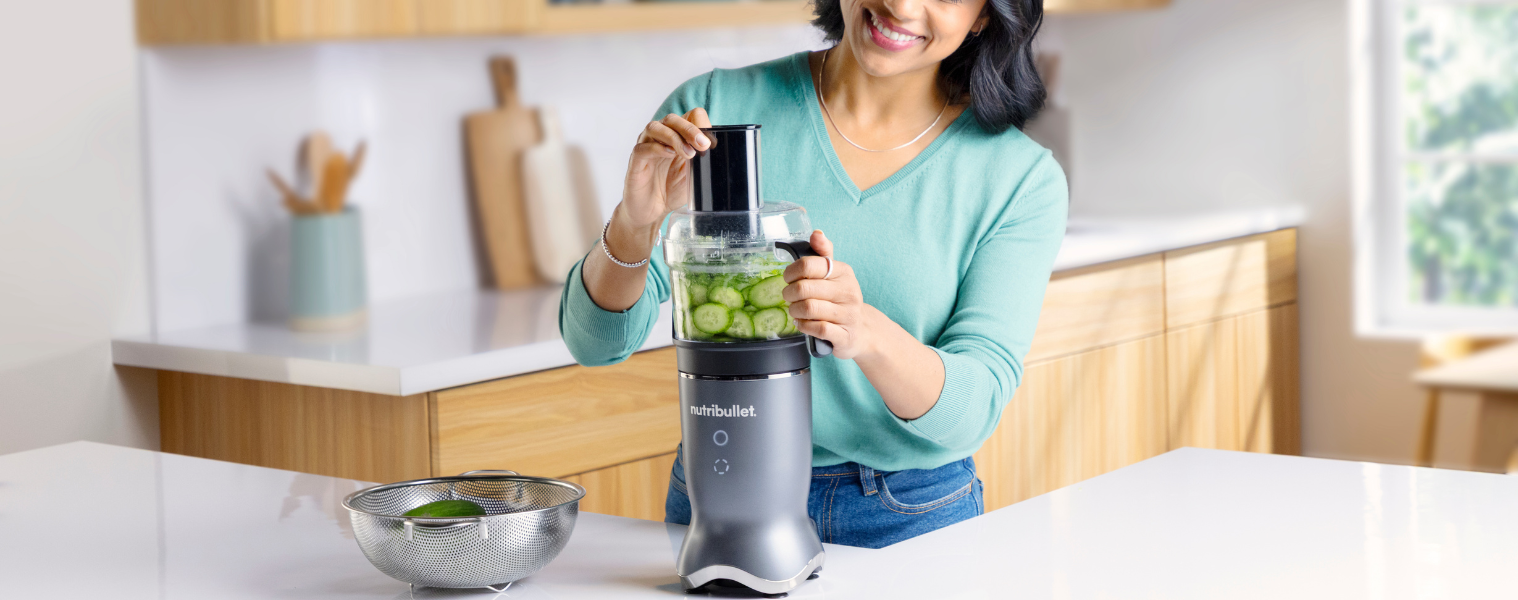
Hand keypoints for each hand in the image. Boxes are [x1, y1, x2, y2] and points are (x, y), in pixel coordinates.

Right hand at [610, 108, 712, 257]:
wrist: (651, 211)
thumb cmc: (671, 190)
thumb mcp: (694, 174)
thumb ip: (703, 161)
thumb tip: (719, 152)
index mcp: (677, 136)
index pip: (689, 116)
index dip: (701, 125)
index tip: (710, 143)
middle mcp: (660, 137)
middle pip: (672, 119)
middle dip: (690, 129)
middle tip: (703, 145)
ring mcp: (646, 146)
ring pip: (656, 128)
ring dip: (675, 138)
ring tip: (688, 154)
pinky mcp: (636, 160)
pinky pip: (643, 147)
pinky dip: (657, 148)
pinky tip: (669, 154)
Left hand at [783, 230, 875, 359]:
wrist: (861, 330)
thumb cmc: (840, 299)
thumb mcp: (834, 274)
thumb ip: (823, 252)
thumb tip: (816, 233)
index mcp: (844, 272)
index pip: (809, 265)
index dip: (791, 272)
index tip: (788, 278)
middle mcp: (848, 291)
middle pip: (804, 288)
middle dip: (789, 294)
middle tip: (788, 297)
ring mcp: (848, 314)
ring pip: (809, 308)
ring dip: (794, 310)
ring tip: (794, 310)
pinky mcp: (844, 335)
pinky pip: (817, 328)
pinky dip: (803, 326)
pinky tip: (801, 323)